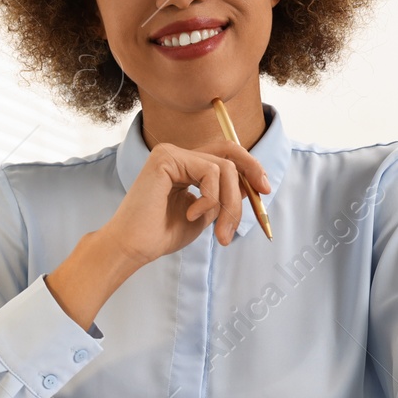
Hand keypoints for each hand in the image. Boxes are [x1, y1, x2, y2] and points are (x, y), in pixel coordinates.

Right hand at [43, 138, 271, 330]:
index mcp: (184, 166)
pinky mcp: (167, 157)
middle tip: (264, 191)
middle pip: (228, 151)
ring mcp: (170, 153)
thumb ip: (222, 197)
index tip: (264, 191)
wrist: (133, 247)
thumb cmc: (161, 235)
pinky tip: (190, 214)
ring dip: (230, 203)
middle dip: (252, 169)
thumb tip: (249, 184)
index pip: (224, 157)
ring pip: (223, 167)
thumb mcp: (204, 214)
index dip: (249, 169)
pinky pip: (209, 171)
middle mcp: (177, 154)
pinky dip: (210, 199)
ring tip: (220, 231)